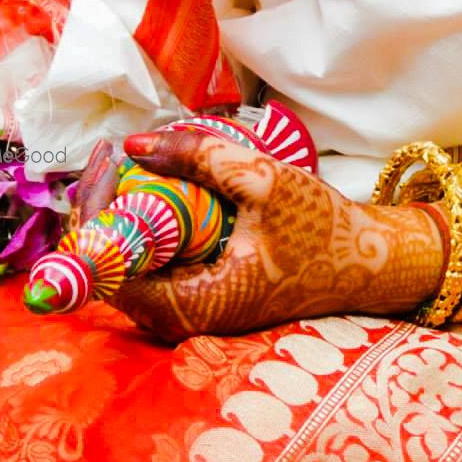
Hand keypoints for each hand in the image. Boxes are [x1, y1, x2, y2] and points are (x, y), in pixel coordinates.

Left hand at [73, 132, 444, 341]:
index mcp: (193, 304)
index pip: (107, 266)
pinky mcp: (198, 296)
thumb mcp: (266, 182)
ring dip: (123, 213)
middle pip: (108, 266)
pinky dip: (147, 225)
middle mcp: (180, 318)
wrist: (365, 263)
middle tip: (113, 157)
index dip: (95, 211)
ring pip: (126, 263)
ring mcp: (188, 309)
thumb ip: (199, 157)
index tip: (109, 160)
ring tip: (130, 167)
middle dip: (103, 207)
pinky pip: (152, 261)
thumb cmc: (323, 230)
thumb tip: (134, 143)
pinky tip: (157, 190)